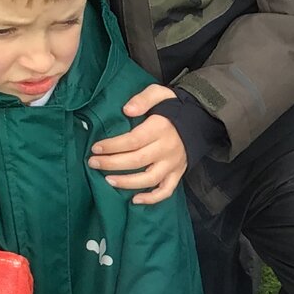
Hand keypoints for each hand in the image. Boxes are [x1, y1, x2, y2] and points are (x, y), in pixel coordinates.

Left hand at [89, 83, 186, 202]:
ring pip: (149, 179)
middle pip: (137, 161)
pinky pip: (166, 190)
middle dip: (112, 164)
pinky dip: (152, 199)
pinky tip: (135, 200)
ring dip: (127, 183)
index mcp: (160, 129)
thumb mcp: (159, 93)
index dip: (112, 146)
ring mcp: (174, 164)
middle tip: (93, 163)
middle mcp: (167, 149)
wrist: (200, 119)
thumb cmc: (173, 107)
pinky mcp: (178, 173)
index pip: (132, 141)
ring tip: (108, 181)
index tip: (95, 148)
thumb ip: (143, 99)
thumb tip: (127, 110)